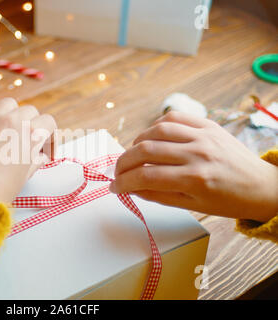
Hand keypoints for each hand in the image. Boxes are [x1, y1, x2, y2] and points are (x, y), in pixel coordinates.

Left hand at [0, 98, 56, 203]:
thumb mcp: (23, 176)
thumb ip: (34, 161)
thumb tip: (39, 156)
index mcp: (30, 134)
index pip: (48, 122)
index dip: (49, 135)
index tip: (44, 147)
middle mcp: (10, 120)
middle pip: (29, 111)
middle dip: (31, 124)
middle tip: (26, 141)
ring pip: (6, 105)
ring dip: (11, 116)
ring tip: (6, 133)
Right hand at [109, 111, 277, 221]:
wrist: (262, 185)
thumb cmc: (228, 200)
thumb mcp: (192, 205)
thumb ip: (158, 195)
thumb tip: (131, 188)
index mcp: (195, 178)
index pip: (146, 177)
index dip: (124, 182)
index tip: (114, 186)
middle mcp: (198, 153)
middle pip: (146, 150)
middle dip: (124, 162)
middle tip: (118, 171)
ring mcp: (203, 135)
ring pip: (157, 130)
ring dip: (137, 142)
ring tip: (133, 154)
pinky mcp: (208, 124)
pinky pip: (175, 117)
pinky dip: (157, 125)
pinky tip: (152, 137)